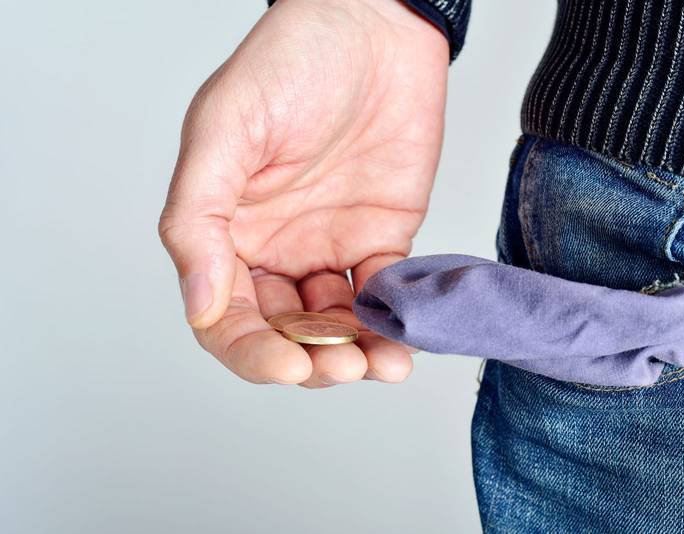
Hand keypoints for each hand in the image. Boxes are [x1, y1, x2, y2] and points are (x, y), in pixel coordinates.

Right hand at [158, 0, 448, 385]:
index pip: (228, 320)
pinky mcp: (382, 238)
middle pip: (286, 334)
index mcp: (227, 233)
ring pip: (338, 325)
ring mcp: (329, 247)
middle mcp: (275, 250)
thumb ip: (200, 222)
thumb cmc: (289, 61)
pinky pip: (386, 294)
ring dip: (358, 352)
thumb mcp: (224, 131)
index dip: (253, 352)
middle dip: (313, 360)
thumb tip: (200, 306)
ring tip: (383, 364)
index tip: (286, 364)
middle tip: (344, 366)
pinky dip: (395, 320)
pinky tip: (405, 335)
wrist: (373, 26)